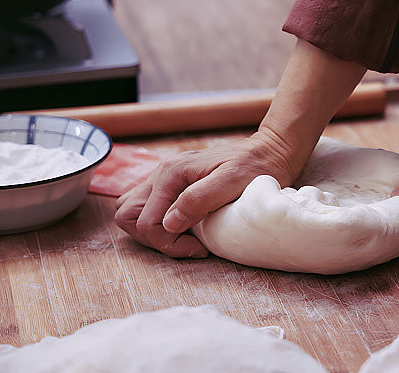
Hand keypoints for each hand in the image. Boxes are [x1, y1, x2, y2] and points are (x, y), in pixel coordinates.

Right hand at [114, 129, 297, 257]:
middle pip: (128, 215)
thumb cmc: (256, 167)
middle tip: (188, 245)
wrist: (270, 151)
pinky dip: (160, 223)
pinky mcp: (174, 184)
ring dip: (153, 232)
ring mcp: (165, 177)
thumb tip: (169, 223)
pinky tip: (188, 229)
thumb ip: (198, 200)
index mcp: (172, 173)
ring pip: (133, 211)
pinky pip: (149, 207)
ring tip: (186, 239)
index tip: (199, 248)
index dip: (167, 243)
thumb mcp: (231, 183)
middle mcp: (162, 173)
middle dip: (153, 238)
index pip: (145, 220)